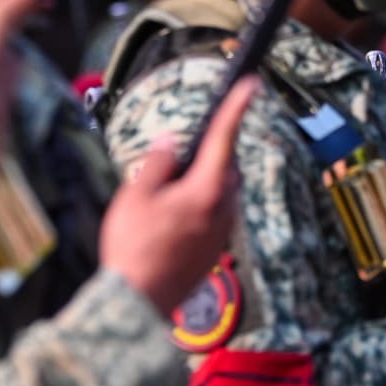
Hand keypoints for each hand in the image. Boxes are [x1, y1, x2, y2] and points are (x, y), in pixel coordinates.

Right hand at [100, 76, 252, 316]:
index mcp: (207, 189)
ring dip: (202, 183)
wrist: (138, 301)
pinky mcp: (216, 248)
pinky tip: (170, 220)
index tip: (251, 84)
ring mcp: (222, 230)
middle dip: (209, 155)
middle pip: (225, 167)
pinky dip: (199, 206)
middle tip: (175, 160)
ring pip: (221, 191)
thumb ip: (157, 163)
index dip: (236, 107)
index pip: (224, 138)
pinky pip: (214, 214)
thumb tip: (170, 145)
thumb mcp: (136, 195)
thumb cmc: (134, 247)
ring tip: (164, 197)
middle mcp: (223, 208)